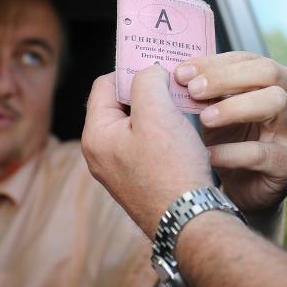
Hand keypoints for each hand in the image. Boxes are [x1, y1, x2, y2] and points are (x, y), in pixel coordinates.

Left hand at [82, 67, 212, 238]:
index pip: (103, 85)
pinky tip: (180, 130)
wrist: (190, 220)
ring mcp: (118, 167)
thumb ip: (146, 81)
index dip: (129, 71)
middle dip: (144, 91)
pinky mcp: (136, 177)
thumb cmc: (172, 171)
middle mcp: (100, 153)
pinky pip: (143, 142)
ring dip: (155, 110)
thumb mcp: (157, 113)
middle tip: (169, 83)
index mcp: (96, 136)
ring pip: (134, 122)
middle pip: (118, 104)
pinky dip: (160, 130)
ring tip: (178, 105)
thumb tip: (149, 71)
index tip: (154, 66)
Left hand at [175, 52, 286, 211]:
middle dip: (226, 78)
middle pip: (268, 72)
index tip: (182, 73)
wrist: (240, 187)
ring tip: (204, 119)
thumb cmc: (227, 139)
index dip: (213, 63)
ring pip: (274, 102)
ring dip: (234, 107)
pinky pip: (261, 152)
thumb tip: (176, 72)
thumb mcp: (214, 108)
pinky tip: (206, 154)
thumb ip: (203, 89)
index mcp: (274, 78)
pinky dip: (230, 152)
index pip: (246, 59)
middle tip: (193, 90)